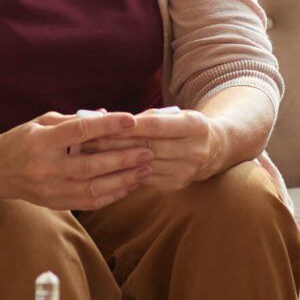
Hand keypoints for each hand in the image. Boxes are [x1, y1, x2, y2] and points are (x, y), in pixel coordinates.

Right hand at [0, 111, 153, 210]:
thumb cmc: (23, 140)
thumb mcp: (43, 122)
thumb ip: (74, 119)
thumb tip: (106, 115)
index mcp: (42, 141)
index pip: (79, 132)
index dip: (107, 126)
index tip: (131, 120)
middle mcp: (46, 167)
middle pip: (90, 164)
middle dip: (123, 158)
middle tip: (147, 150)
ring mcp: (51, 189)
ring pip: (94, 188)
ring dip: (123, 179)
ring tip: (145, 169)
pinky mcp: (56, 203)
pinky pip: (90, 202)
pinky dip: (113, 194)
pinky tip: (129, 185)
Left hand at [79, 107, 223, 194]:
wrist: (212, 149)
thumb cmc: (182, 126)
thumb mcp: (172, 115)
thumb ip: (144, 118)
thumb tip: (107, 120)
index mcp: (195, 125)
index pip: (156, 126)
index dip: (128, 126)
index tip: (103, 124)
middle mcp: (194, 150)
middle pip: (147, 147)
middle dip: (115, 144)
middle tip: (87, 141)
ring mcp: (187, 170)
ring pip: (142, 165)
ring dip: (115, 161)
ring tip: (91, 156)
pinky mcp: (176, 185)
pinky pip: (144, 179)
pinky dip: (124, 173)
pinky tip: (106, 170)